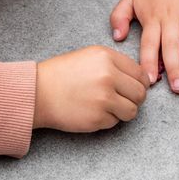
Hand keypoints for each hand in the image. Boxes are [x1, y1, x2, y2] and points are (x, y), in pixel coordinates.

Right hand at [33, 45, 148, 130]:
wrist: (38, 92)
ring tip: (107, 107)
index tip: (133, 88)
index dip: (139, 83)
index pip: (140, 74)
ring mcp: (104, 98)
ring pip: (132, 111)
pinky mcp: (98, 117)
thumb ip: (115, 64)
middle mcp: (108, 76)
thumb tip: (140, 78)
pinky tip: (92, 111)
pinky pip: (115, 122)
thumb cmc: (62, 74)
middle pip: (140, 94)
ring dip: (123, 112)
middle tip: (122, 100)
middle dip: (134, 99)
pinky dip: (107, 120)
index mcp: (107, 57)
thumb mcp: (89, 56)